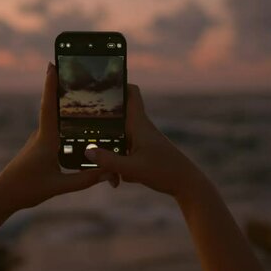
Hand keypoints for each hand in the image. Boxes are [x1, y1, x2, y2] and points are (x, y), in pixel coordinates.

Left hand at [0, 63, 118, 212]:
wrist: (4, 195)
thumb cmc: (28, 189)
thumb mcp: (59, 187)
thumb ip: (85, 179)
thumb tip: (107, 171)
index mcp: (45, 139)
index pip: (49, 107)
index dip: (51, 85)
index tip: (52, 65)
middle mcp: (41, 135)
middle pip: (53, 106)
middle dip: (62, 87)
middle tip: (74, 69)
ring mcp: (39, 139)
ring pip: (54, 118)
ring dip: (63, 104)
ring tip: (81, 91)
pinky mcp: (39, 146)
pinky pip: (54, 128)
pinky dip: (64, 121)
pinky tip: (75, 122)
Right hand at [84, 84, 204, 196]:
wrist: (187, 184)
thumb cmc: (164, 172)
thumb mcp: (132, 168)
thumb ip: (108, 161)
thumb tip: (87, 151)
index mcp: (139, 123)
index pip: (131, 93)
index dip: (118, 85)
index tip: (99, 86)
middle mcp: (140, 128)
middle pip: (116, 118)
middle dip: (101, 125)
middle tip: (83, 129)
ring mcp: (141, 141)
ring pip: (118, 139)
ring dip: (109, 152)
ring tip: (103, 169)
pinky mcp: (142, 153)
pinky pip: (123, 153)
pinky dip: (118, 165)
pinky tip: (118, 180)